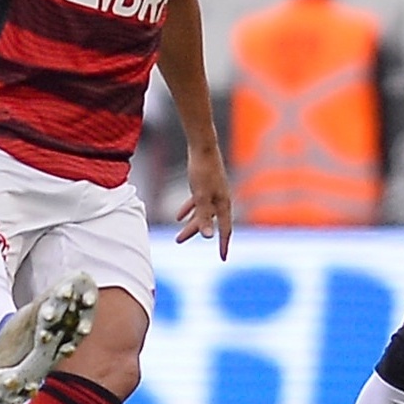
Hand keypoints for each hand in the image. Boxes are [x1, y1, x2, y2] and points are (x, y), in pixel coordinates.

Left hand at [175, 144, 231, 258]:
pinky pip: (198, 203)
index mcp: (223, 204)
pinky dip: (189, 210)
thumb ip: (204, 216)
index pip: (225, 230)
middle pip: (209, 222)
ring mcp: (213, 192)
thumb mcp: (201, 195)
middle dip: (194, 232)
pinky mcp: (206, 185)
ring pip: (202, 213)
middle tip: (178, 240)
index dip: (223, 245)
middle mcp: (221, 200)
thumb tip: (209, 236)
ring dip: (190, 223)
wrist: (203, 146)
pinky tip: (179, 216)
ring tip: (177, 233)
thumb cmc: (203, 170)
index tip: (223, 258)